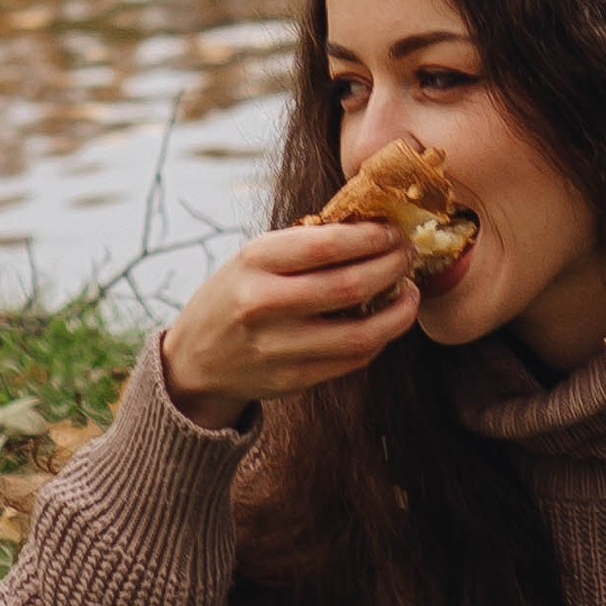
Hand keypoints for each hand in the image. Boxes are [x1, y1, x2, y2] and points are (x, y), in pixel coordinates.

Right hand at [160, 219, 417, 426]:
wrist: (196, 360)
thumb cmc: (235, 295)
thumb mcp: (254, 258)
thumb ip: (304, 244)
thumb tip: (372, 226)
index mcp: (253, 262)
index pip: (325, 244)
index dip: (370, 236)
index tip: (393, 230)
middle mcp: (263, 305)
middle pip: (350, 286)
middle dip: (391, 266)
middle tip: (407, 254)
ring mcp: (279, 348)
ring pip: (361, 333)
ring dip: (399, 311)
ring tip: (409, 291)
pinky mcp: (295, 380)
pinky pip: (354, 360)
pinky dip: (380, 337)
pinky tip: (386, 320)